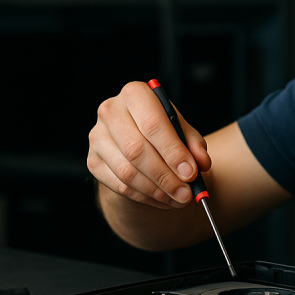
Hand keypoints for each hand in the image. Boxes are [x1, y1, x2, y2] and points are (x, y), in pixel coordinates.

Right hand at [88, 81, 210, 209]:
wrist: (141, 141)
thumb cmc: (164, 132)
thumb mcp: (184, 131)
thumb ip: (195, 145)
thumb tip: (201, 163)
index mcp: (135, 94)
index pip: (153, 124)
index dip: (173, 151)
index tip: (190, 173)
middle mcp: (110, 111)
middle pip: (137, 150)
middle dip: (165, 176)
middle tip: (185, 193)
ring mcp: (97, 137)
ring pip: (127, 172)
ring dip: (156, 191)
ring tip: (178, 199)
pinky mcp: (93, 161)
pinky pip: (119, 185)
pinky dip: (144, 197)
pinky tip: (162, 200)